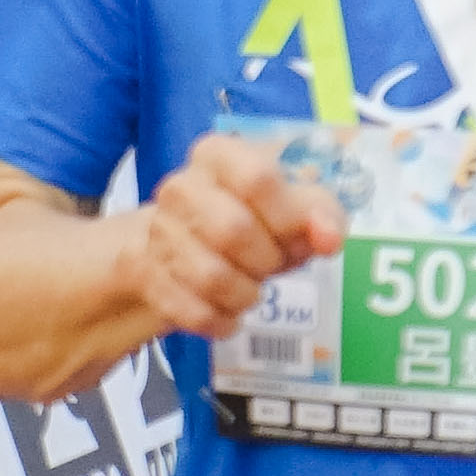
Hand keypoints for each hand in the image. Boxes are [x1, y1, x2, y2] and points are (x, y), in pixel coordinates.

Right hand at [134, 129, 342, 343]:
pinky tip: (229, 312)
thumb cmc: (252, 220)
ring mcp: (158, 231)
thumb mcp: (292, 208)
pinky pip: (192, 311)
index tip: (303, 237)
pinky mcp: (146, 275)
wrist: (187, 246)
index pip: (257, 178)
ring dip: (245, 295)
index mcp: (219, 155)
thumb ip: (320, 214)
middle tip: (271, 264)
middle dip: (266, 260)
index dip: (288, 216)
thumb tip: (330, 237)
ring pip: (211, 278)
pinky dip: (222, 320)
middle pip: (233, 231)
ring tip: (250, 289)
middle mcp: (181, 187)